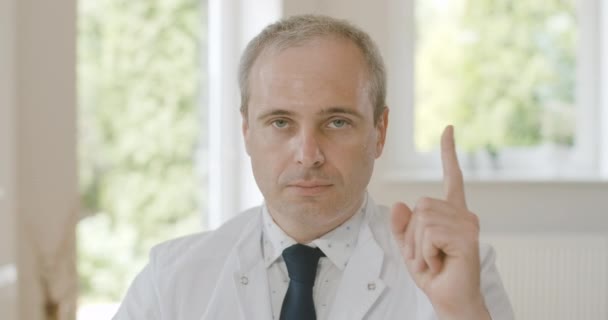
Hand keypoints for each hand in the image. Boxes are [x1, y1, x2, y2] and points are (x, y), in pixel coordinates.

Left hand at [390, 125, 489, 319]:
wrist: (450, 299)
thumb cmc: (434, 274)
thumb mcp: (409, 247)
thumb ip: (401, 226)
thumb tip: (399, 203)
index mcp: (451, 213)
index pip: (450, 177)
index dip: (447, 153)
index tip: (448, 129)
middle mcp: (463, 214)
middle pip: (419, 205)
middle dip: (411, 235)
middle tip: (426, 256)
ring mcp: (467, 224)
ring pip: (422, 219)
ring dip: (418, 246)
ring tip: (433, 260)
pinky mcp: (466, 236)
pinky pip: (428, 234)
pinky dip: (425, 253)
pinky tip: (439, 263)